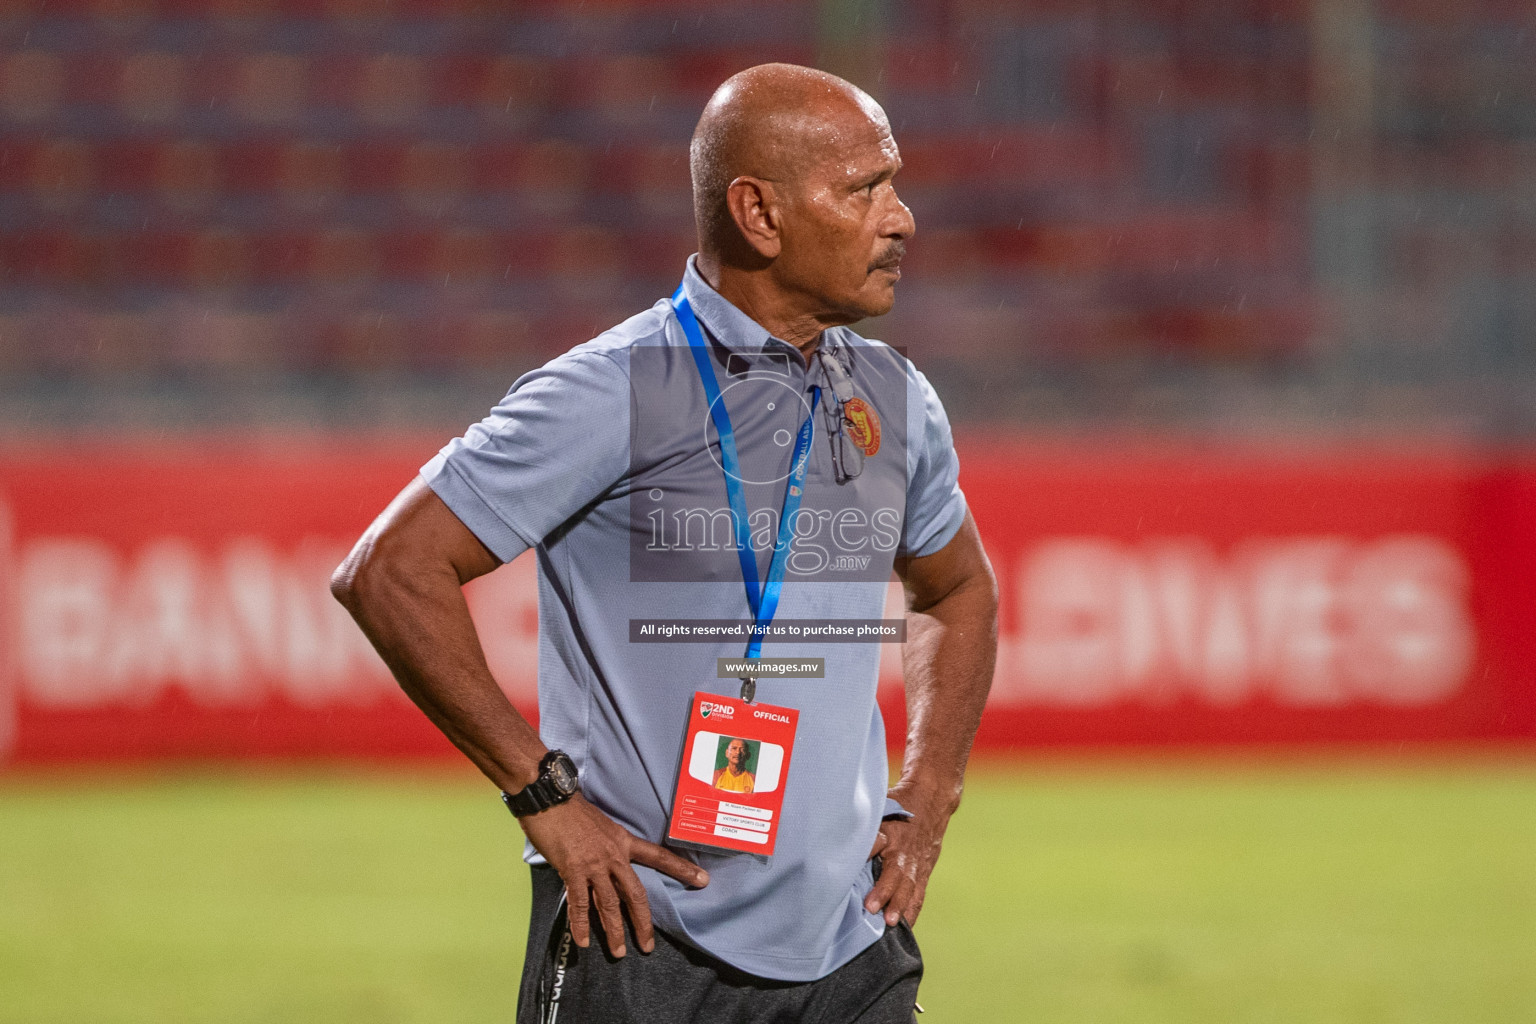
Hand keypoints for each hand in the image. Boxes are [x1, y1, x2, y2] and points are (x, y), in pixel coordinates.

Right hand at [519, 794, 707, 957]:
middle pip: (635, 894)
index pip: (658, 856)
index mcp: (623, 841)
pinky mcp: (572, 871)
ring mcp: (593, 865)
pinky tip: (584, 941)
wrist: (551, 798)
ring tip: (617, 952)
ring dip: (613, 931)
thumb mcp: (602, 825)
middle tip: (647, 946)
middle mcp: (613, 855)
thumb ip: (609, 845)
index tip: (703, 880)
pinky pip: (579, 904)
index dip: (682, 869)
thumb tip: (609, 863)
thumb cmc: (573, 810)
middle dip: (642, 922)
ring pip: (608, 904)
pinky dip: (581, 925)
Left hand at [864, 786, 951, 927]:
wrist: (932, 800)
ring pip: (909, 886)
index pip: (876, 841)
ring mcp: (916, 862)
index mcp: (889, 830)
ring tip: (891, 923)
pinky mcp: (924, 871)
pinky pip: (918, 893)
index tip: (852, 862)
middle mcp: (903, 849)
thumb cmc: (898, 806)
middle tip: (871, 907)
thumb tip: (836, 838)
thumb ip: (864, 824)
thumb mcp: (880, 807)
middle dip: (884, 890)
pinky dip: (912, 910)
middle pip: (895, 871)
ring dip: (899, 905)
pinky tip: (905, 926)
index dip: (867, 851)